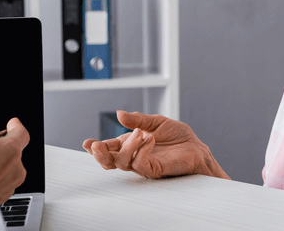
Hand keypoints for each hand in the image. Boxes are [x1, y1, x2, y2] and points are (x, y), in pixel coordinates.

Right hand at [82, 110, 228, 179]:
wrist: (197, 149)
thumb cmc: (178, 138)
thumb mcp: (156, 122)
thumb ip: (138, 119)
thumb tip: (119, 114)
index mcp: (131, 144)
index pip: (109, 148)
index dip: (96, 147)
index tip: (86, 143)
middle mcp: (134, 155)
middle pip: (109, 161)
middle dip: (100, 155)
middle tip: (96, 145)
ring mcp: (144, 164)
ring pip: (122, 163)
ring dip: (127, 147)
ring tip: (140, 134)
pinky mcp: (155, 170)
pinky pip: (140, 165)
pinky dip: (141, 151)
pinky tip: (149, 140)